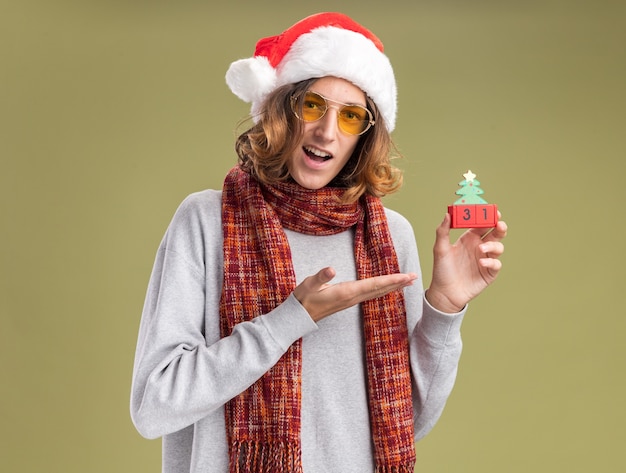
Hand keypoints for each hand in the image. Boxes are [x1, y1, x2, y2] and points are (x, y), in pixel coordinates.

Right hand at [293, 267, 417, 321]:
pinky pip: (371, 294)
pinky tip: (388, 287)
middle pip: (380, 289)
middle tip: (415, 276)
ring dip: (393, 286)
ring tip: (407, 281)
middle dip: (398, 283)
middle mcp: (352, 297)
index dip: (390, 280)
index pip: (373, 285)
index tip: (405, 276)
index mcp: (346, 292)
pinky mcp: (349, 300)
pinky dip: (383, 289)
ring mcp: (352, 300)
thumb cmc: (303, 298)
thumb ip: (320, 277)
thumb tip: (331, 269)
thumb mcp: (309, 285)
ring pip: (377, 293)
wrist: (299, 316)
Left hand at [426, 213, 506, 312]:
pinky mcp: (489, 273)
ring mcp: (485, 259)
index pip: (482, 224)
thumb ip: (443, 231)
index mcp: (469, 238)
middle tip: (499, 223)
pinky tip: (481, 263)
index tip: (491, 211)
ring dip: (493, 246)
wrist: (445, 293)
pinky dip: (491, 262)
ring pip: (498, 247)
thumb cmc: (442, 270)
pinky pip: (496, 264)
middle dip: (500, 227)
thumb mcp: (440, 249)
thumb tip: (447, 214)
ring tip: (481, 249)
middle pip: (495, 233)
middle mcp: (479, 247)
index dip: (487, 217)